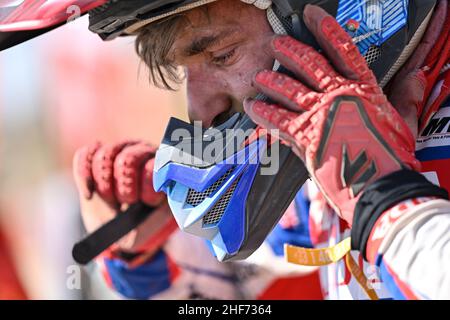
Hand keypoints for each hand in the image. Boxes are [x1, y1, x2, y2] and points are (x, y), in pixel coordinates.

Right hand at [73, 140, 174, 254]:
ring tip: (110, 200)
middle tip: (126, 202)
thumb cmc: (141, 224)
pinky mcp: (96, 154)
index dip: (145, 188)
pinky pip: (85, 155)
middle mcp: (143, 152)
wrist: (121, 228)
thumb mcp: (151, 225)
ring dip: (103, 183)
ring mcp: (120, 149)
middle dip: (123, 187)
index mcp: (162, 168)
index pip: (153, 167)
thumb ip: (154, 214)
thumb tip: (155, 196)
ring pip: (106, 155)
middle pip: (128, 159)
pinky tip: (89, 194)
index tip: (143, 203)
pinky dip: (84, 175)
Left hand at [244, 5, 419, 224]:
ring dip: (272, 79)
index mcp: (364, 89)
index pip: (343, 48)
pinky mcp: (305, 136)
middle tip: (276, 42)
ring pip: (289, 88)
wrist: (379, 186)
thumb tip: (417, 76)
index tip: (310, 14)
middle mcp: (339, 95)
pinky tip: (251, 106)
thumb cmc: (392, 157)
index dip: (325, 28)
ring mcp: (320, 114)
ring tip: (259, 75)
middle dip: (290, 50)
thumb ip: (406, 98)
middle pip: (309, 64)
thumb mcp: (404, 123)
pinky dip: (263, 112)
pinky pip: (278, 119)